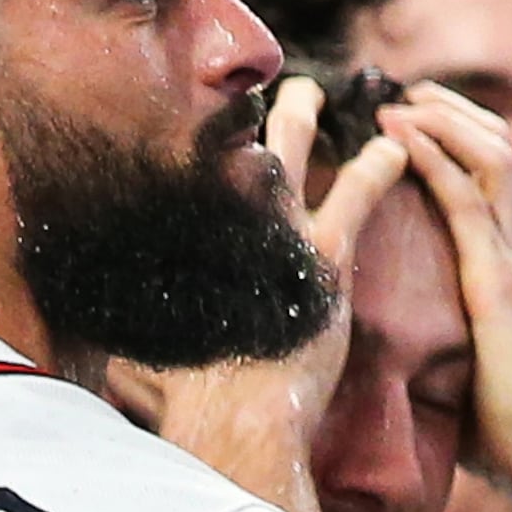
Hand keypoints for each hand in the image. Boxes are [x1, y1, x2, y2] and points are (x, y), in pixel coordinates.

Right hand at [110, 78, 405, 511]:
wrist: (238, 421)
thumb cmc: (201, 404)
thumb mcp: (157, 359)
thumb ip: (148, 341)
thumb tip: (117, 355)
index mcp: (184, 251)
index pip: (185, 191)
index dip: (190, 163)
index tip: (193, 139)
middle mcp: (219, 232)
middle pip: (218, 156)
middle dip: (224, 118)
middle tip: (239, 91)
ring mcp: (271, 237)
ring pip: (284, 155)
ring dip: (297, 117)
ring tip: (311, 91)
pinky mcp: (323, 258)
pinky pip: (355, 195)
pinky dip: (375, 168)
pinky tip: (393, 150)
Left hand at [388, 84, 511, 498]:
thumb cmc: (509, 431)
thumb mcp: (465, 366)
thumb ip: (442, 339)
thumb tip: (388, 346)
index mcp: (509, 269)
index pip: (489, 180)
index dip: (455, 139)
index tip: (409, 119)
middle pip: (493, 151)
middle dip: (449, 110)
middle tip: (402, 89)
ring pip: (486, 159)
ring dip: (440, 119)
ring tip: (400, 96)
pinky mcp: (501, 286)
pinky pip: (467, 202)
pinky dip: (433, 158)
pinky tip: (400, 133)